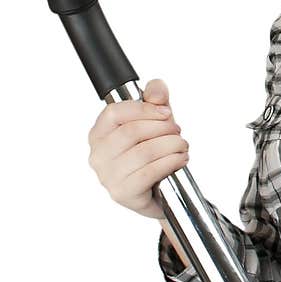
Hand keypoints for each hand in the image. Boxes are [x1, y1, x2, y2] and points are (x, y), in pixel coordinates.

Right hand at [87, 78, 188, 218]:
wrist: (159, 193)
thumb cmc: (152, 157)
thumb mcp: (155, 124)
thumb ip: (155, 101)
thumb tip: (156, 88)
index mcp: (99, 134)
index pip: (114, 113)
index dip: (144, 109)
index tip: (166, 112)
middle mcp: (98, 156)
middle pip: (132, 132)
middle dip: (163, 128)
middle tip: (178, 131)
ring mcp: (108, 177)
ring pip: (144, 152)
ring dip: (171, 145)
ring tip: (182, 146)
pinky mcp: (123, 193)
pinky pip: (149, 173)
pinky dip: (171, 163)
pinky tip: (180, 159)